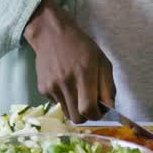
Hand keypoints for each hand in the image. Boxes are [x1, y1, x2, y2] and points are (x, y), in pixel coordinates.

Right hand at [24, 0, 114, 123]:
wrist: (52, 34)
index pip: (88, 109)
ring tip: (78, 93)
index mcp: (84, 73)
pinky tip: (66, 84)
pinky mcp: (42, 89)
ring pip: (66, 113)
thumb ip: (108, 86)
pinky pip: (57, 104)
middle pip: (76, 118)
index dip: (96, 115)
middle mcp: (66, 82)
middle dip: (86, 117)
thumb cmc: (82, 46)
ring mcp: (52, 87)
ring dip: (75, 109)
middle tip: (91, 106)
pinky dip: (65, 100)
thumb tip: (110, 107)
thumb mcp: (102, 60)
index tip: (100, 111)